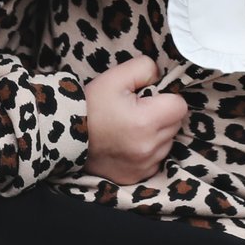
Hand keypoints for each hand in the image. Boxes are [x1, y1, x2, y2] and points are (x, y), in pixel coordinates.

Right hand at [85, 56, 187, 184]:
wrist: (64, 136)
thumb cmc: (90, 105)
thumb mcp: (115, 77)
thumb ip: (145, 68)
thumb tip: (161, 77)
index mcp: (146, 121)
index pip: (179, 106)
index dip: (166, 98)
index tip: (149, 98)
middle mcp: (148, 147)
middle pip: (175, 125)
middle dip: (162, 115)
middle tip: (137, 111)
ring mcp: (143, 165)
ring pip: (167, 143)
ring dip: (157, 134)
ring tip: (131, 128)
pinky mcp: (137, 176)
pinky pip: (155, 160)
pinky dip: (147, 151)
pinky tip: (128, 143)